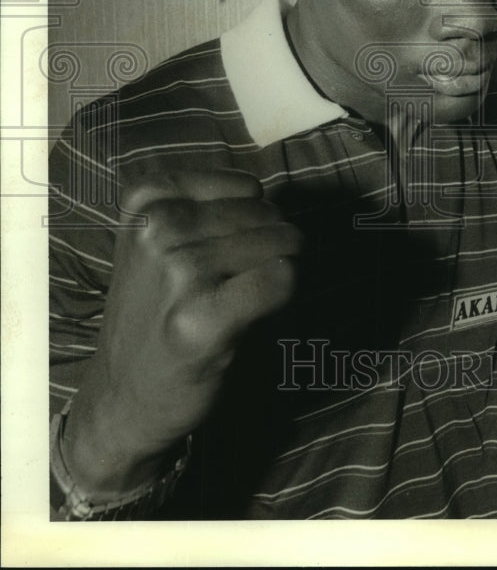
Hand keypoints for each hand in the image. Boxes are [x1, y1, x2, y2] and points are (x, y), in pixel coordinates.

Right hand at [62, 168, 301, 496]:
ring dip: (280, 267)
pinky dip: (285, 291)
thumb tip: (280, 206)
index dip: (255, 217)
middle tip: (245, 279)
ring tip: (245, 297)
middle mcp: (158, 227)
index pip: (247, 186)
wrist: (124, 396)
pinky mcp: (201, 319)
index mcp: (148, 199)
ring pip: (277, 243)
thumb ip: (208, 208)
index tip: (234, 247)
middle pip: (265, 215)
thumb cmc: (155, 310)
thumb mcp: (157, 241)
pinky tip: (258, 312)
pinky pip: (279, 279)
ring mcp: (178, 271)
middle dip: (273, 243)